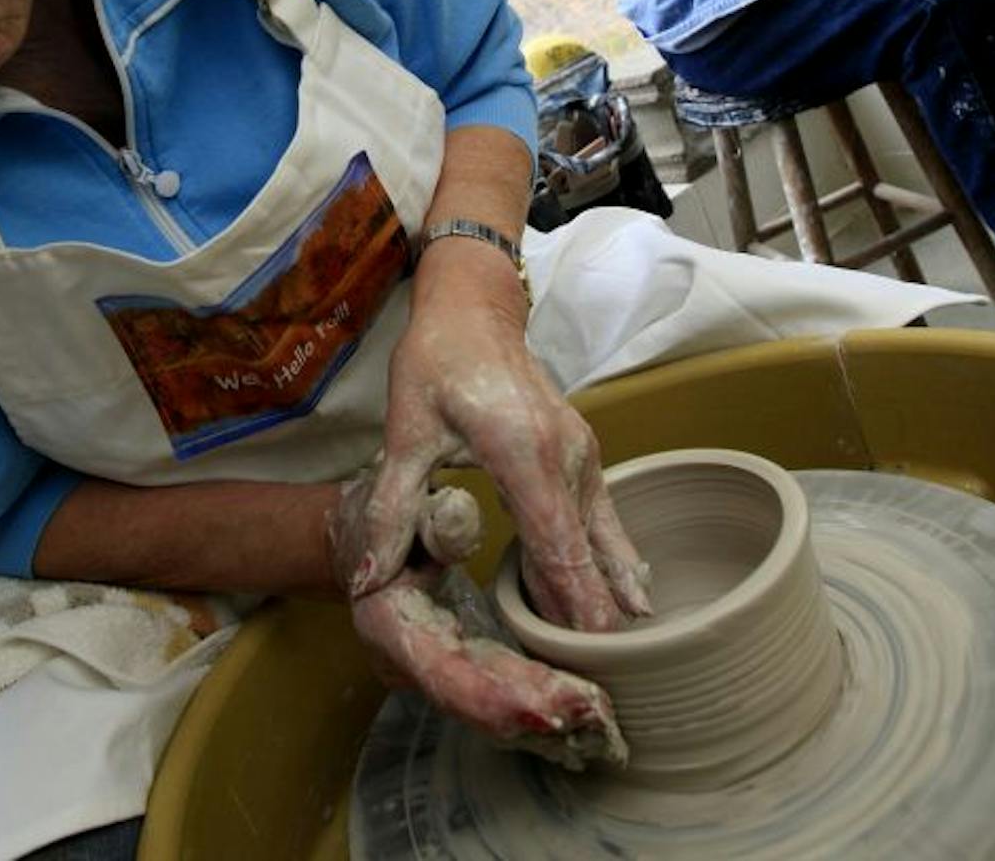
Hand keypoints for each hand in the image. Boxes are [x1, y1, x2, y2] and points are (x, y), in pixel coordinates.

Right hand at [330, 469, 626, 768]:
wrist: (358, 539)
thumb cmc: (378, 518)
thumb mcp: (398, 502)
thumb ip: (431, 515)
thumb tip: (461, 514)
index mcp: (390, 624)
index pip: (448, 674)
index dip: (501, 696)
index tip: (554, 704)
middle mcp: (407, 664)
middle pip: (477, 702)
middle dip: (537, 712)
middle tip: (598, 713)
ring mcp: (430, 674)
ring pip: (490, 711)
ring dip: (545, 718)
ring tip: (602, 720)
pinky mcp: (456, 670)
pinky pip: (497, 699)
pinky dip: (539, 707)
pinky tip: (584, 713)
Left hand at [341, 251, 650, 629]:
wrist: (475, 310)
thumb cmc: (437, 364)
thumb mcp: (403, 431)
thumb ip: (390, 505)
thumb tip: (367, 577)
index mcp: (525, 452)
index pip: (558, 543)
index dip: (576, 603)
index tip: (594, 656)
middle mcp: (567, 457)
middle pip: (591, 554)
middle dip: (598, 619)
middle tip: (606, 683)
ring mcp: (584, 456)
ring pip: (605, 541)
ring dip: (609, 597)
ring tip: (622, 662)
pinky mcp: (585, 458)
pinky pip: (604, 521)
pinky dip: (611, 565)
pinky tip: (627, 605)